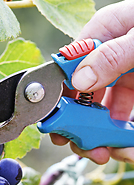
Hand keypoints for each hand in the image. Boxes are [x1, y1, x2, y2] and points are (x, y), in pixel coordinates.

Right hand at [51, 0, 133, 163]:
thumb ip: (112, 56)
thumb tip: (79, 80)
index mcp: (103, 32)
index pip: (69, 66)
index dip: (61, 96)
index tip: (60, 123)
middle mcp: (108, 57)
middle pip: (81, 96)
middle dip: (81, 125)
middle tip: (87, 146)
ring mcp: (122, 75)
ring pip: (100, 111)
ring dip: (101, 136)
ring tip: (110, 152)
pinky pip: (122, 116)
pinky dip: (121, 135)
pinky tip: (125, 146)